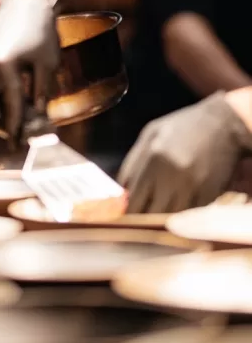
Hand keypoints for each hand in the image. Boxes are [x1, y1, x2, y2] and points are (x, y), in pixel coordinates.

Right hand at [0, 0, 62, 142]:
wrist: (24, 1)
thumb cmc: (40, 29)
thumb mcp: (48, 63)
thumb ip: (41, 93)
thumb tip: (37, 117)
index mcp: (6, 68)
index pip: (10, 109)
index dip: (15, 129)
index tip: (18, 143)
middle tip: (11, 134)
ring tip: (2, 124)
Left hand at [118, 91, 251, 212]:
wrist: (223, 124)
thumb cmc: (182, 126)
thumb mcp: (150, 134)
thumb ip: (132, 162)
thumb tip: (120, 191)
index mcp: (154, 158)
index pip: (134, 198)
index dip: (127, 210)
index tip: (125, 213)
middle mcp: (173, 175)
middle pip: (150, 213)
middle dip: (143, 217)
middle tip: (141, 214)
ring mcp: (193, 187)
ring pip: (170, 218)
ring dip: (162, 217)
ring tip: (159, 208)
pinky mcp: (210, 195)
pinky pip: (190, 214)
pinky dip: (182, 214)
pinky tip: (179, 202)